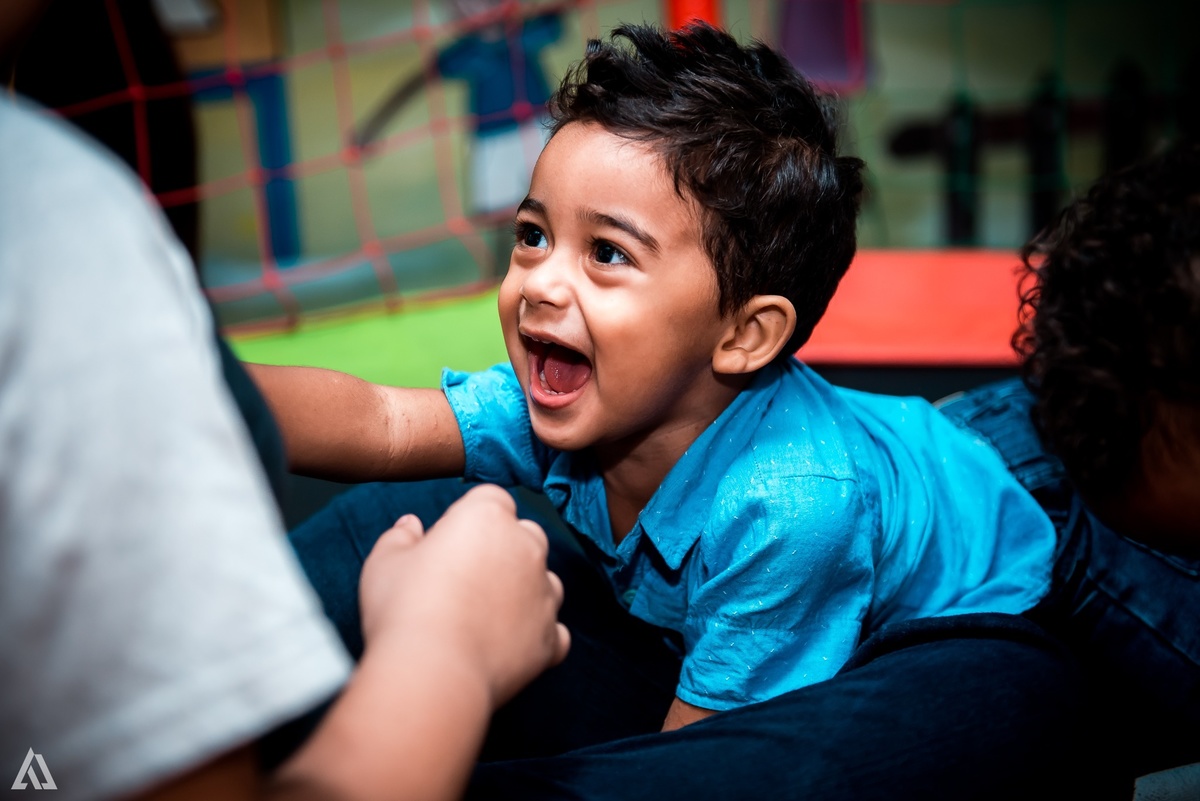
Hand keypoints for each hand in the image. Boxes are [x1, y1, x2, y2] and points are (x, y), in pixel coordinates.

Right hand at [358, 484, 569, 706]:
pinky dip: (535, 634)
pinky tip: (507, 644)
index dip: (469, 517)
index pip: (490, 499)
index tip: (446, 542)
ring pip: (543, 581)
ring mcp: (544, 594)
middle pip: (524, 535)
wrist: (433, 674)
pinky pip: (552, 630)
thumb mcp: (385, 563)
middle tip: (462, 579)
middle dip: (502, 549)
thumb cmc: (404, 610)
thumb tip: (410, 526)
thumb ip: (400, 537)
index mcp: (487, 517)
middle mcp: (526, 548)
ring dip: (523, 590)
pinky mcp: (549, 638)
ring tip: (483, 615)